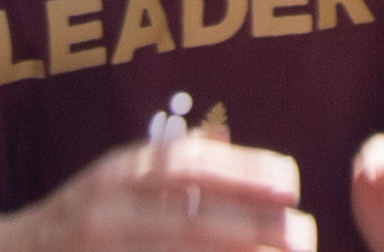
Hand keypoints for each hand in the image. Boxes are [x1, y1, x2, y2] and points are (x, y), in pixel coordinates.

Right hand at [11, 131, 314, 251]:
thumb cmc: (79, 218)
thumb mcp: (117, 178)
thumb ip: (172, 166)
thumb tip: (236, 149)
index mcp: (118, 175)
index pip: (189, 167)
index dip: (243, 173)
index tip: (292, 183)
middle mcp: (105, 214)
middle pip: (189, 223)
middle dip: (252, 230)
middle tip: (304, 234)